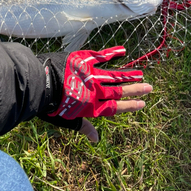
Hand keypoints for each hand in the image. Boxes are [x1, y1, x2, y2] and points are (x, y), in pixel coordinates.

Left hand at [37, 46, 151, 141]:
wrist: (41, 84)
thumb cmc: (50, 106)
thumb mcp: (66, 121)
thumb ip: (83, 127)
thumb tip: (96, 139)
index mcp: (92, 106)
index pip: (115, 107)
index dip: (129, 105)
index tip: (143, 103)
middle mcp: (95, 90)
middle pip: (119, 90)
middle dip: (135, 89)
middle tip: (150, 87)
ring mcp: (91, 74)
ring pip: (114, 75)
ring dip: (128, 74)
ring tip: (141, 73)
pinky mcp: (84, 60)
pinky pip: (102, 56)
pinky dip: (113, 53)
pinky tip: (123, 50)